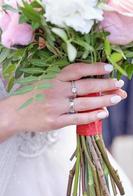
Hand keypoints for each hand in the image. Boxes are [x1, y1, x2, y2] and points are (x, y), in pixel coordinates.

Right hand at [0, 63, 126, 140]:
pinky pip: (77, 118)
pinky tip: (103, 113)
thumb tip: (86, 79)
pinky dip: (91, 116)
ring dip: (103, 101)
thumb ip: (62, 79)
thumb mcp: (45, 80)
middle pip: (85, 87)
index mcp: (52, 78)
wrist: (14, 112)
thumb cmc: (32, 94)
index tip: (109, 68)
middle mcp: (55, 90)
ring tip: (116, 99)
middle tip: (119, 85)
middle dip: (105, 85)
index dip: (94, 68)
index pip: (77, 70)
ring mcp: (55, 107)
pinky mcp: (54, 122)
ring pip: (84, 103)